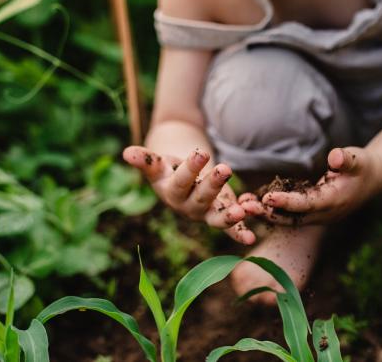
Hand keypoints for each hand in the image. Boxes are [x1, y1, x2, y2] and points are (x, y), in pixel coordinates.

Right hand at [123, 146, 255, 244]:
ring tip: (245, 210)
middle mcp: (188, 208)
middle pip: (202, 198)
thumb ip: (146, 160)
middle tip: (225, 168)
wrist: (180, 182)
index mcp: (172, 193)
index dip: (191, 168)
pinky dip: (243, 230)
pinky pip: (233, 228)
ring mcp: (206, 215)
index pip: (181, 181)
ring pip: (218, 219)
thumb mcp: (158, 164)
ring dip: (231, 216)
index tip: (201, 152)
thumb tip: (127, 153)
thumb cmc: (168, 171)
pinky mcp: (222, 218)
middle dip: (214, 184)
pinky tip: (255, 225)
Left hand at [241, 147, 381, 225]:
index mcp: (333, 201)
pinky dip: (269, 210)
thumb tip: (336, 157)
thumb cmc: (363, 166)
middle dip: (267, 212)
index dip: (287, 202)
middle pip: (291, 217)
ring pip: (286, 218)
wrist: (371, 180)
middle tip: (243, 205)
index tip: (268, 197)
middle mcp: (323, 213)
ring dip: (264, 213)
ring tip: (240, 204)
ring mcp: (316, 215)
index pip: (306, 204)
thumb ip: (346, 160)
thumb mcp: (359, 159)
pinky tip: (250, 202)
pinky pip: (287, 214)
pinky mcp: (310, 212)